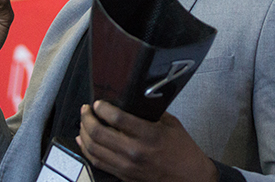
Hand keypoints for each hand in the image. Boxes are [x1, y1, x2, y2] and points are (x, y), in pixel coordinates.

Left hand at [76, 101, 218, 181]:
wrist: (191, 178)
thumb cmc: (183, 151)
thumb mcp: (170, 124)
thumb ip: (151, 112)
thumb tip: (133, 100)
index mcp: (148, 135)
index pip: (117, 119)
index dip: (103, 108)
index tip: (98, 102)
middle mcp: (135, 152)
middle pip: (99, 133)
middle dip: (88, 118)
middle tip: (86, 109)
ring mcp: (127, 166)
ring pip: (94, 149)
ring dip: (84, 133)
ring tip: (83, 121)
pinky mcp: (124, 176)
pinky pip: (98, 163)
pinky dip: (87, 150)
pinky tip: (84, 140)